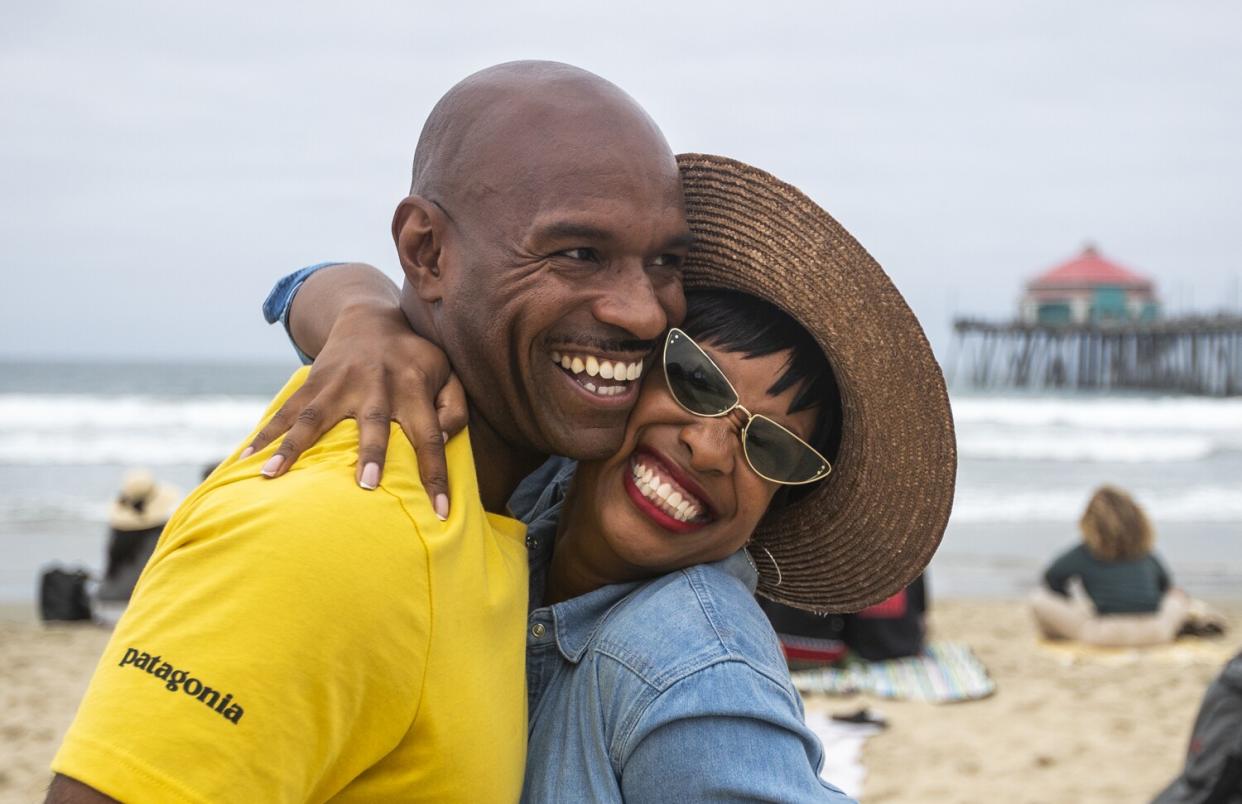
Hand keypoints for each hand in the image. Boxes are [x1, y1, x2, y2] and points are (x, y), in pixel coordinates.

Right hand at [242, 302, 466, 518]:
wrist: (369, 319)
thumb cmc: (415, 360)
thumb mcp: (446, 374)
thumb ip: (454, 408)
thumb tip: (441, 440)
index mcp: (414, 385)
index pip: (431, 436)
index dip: (436, 475)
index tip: (441, 514)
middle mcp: (377, 383)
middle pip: (375, 421)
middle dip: (371, 452)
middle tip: (367, 485)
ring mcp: (340, 383)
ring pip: (315, 417)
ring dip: (293, 447)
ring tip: (270, 476)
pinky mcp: (313, 383)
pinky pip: (286, 410)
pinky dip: (265, 435)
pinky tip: (245, 460)